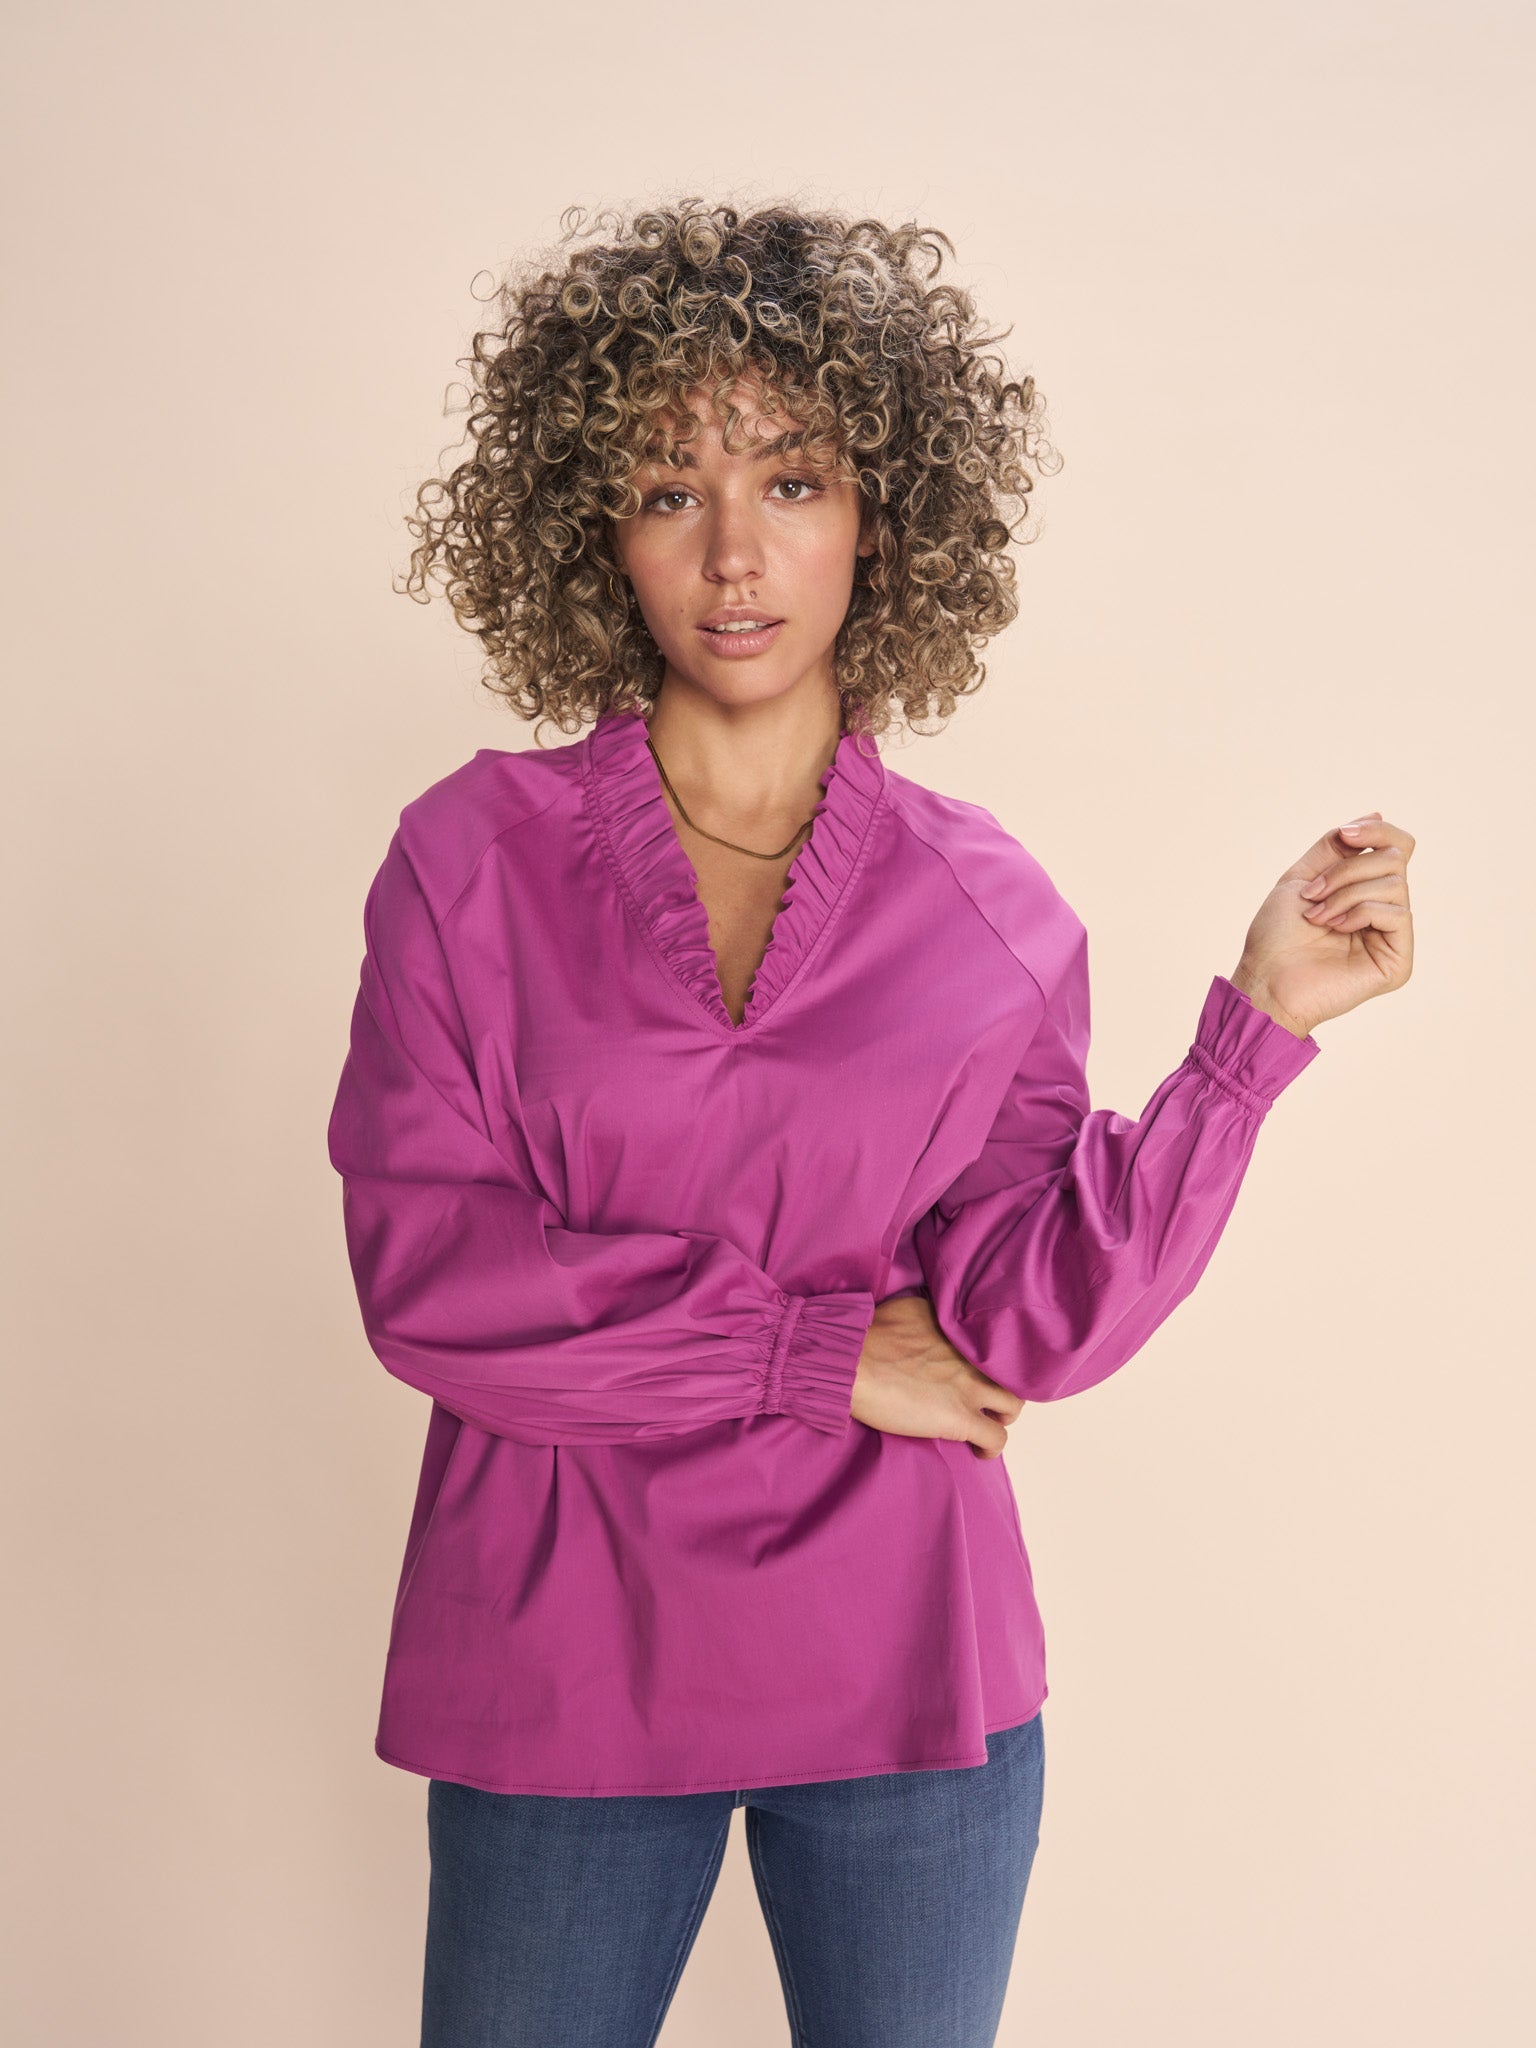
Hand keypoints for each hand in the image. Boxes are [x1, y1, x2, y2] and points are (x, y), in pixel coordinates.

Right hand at [851, 1291, 1023, 1458]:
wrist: (851, 1362)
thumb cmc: (865, 1336)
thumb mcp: (904, 1308)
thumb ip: (927, 1313)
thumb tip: (927, 1320)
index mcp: (956, 1326)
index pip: (990, 1341)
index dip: (984, 1358)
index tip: (972, 1367)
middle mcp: (970, 1354)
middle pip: (1010, 1371)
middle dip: (1002, 1385)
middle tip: (985, 1396)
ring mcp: (968, 1386)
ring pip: (1012, 1405)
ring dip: (1002, 1415)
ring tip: (987, 1422)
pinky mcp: (960, 1418)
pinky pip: (996, 1437)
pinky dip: (990, 1447)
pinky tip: (979, 1449)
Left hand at [1229, 812, 1414, 1038]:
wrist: (1265, 978)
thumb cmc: (1276, 936)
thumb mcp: (1301, 878)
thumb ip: (1335, 847)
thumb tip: (1377, 815)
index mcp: (1365, 890)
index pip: (1397, 847)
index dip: (1377, 832)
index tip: (1345, 833)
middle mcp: (1384, 910)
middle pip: (1395, 859)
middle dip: (1347, 869)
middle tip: (1313, 892)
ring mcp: (1393, 936)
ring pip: (1395, 884)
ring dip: (1346, 893)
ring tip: (1317, 916)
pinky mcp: (1398, 961)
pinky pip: (1397, 913)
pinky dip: (1361, 912)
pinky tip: (1335, 928)